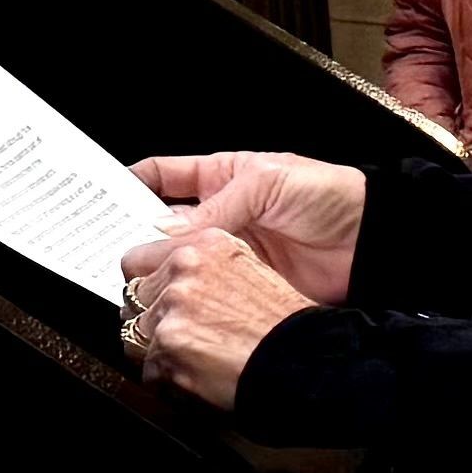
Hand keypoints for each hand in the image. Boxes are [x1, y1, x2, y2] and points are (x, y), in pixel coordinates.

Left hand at [118, 223, 307, 408]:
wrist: (306, 363)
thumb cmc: (286, 325)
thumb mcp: (249, 272)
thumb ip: (205, 269)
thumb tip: (166, 280)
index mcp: (204, 245)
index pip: (137, 259)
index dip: (143, 286)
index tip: (148, 300)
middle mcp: (185, 269)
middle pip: (132, 298)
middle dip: (148, 321)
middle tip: (175, 338)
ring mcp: (173, 307)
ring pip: (134, 335)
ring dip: (157, 353)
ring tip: (191, 362)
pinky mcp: (168, 345)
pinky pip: (148, 371)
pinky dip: (167, 382)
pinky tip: (196, 379)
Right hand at [127, 148, 366, 305]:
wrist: (373, 241)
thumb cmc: (328, 195)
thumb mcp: (266, 184)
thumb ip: (214, 207)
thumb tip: (162, 227)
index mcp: (221, 176)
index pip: (163, 175)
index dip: (129, 182)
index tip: (97, 195)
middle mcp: (219, 214)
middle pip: (162, 222)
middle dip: (134, 229)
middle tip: (104, 243)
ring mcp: (231, 250)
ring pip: (180, 258)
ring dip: (158, 266)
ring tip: (131, 274)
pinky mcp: (244, 283)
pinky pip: (209, 287)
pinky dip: (189, 292)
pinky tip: (170, 296)